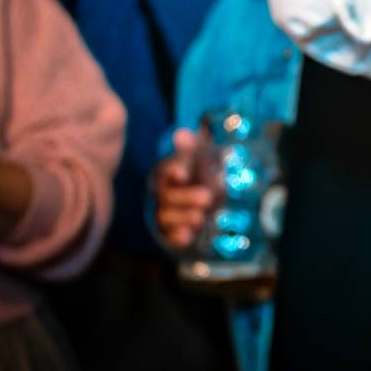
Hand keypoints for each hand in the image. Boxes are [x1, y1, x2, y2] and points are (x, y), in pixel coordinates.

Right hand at [152, 128, 213, 250]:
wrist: (206, 198)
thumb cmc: (203, 172)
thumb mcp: (203, 156)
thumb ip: (195, 147)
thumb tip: (183, 133)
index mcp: (168, 171)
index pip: (166, 169)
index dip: (174, 169)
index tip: (183, 174)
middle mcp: (163, 193)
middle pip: (168, 195)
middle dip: (186, 197)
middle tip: (207, 197)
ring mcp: (165, 213)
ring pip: (167, 216)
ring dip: (183, 217)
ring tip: (201, 218)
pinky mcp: (171, 232)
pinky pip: (170, 236)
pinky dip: (177, 237)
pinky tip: (187, 237)